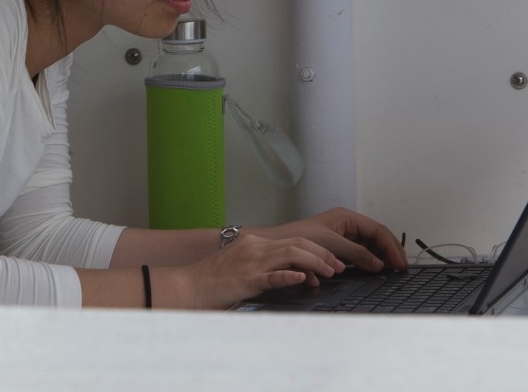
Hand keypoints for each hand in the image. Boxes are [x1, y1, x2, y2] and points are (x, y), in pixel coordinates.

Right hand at [183, 232, 346, 308]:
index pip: (293, 240)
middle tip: (338, 266)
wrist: (189, 287)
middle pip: (297, 243)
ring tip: (330, 273)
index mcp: (255, 243)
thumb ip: (269, 268)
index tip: (331, 262)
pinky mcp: (246, 279)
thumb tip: (299, 276)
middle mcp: (255, 247)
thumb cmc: (214, 282)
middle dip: (322, 253)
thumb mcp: (244, 268)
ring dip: (314, 262)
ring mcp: (251, 262)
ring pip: (291, 254)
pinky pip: (272, 275)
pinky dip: (289, 275)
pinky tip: (303, 278)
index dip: (316, 250)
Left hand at [249, 207, 407, 273]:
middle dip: (391, 251)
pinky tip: (377, 271)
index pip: (377, 230)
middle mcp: (347, 224)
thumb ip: (357, 253)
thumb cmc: (299, 239)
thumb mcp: (332, 244)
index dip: (391, 246)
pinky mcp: (338, 248)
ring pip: (370, 246)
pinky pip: (361, 254)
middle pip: (377, 237)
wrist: (279, 245)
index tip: (400, 262)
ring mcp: (343, 236)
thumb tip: (379, 264)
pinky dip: (371, 261)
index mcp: (346, 217)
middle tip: (402, 268)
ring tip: (394, 271)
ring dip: (383, 257)